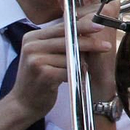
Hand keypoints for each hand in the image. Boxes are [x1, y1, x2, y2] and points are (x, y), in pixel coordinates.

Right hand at [7, 0, 114, 118]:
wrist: (22, 104)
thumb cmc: (40, 78)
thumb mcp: (45, 55)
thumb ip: (61, 42)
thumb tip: (89, 27)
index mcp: (32, 37)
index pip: (62, 27)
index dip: (83, 26)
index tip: (100, 25)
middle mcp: (31, 46)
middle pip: (68, 39)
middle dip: (90, 43)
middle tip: (106, 46)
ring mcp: (35, 60)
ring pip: (70, 57)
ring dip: (81, 64)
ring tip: (80, 70)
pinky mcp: (43, 74)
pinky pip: (69, 71)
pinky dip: (75, 75)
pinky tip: (72, 79)